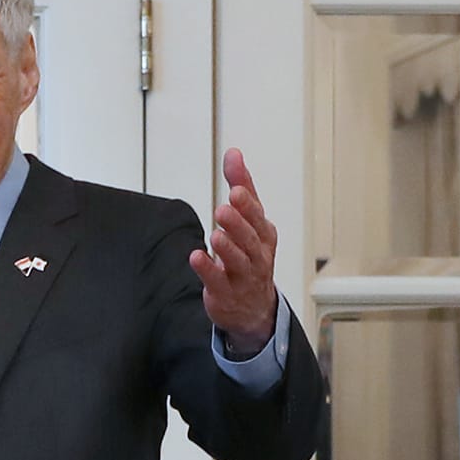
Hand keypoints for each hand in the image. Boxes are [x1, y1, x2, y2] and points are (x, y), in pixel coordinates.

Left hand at [186, 146, 281, 356]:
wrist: (253, 307)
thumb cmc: (251, 255)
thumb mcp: (250, 220)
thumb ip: (241, 186)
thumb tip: (233, 152)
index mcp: (263, 233)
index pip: (257, 216)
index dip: (247, 205)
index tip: (235, 191)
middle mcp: (257, 255)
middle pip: (249, 238)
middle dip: (238, 223)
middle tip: (225, 208)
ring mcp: (243, 276)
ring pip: (237, 260)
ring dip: (226, 247)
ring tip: (215, 234)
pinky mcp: (225, 292)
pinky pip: (217, 281)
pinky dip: (207, 269)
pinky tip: (196, 257)